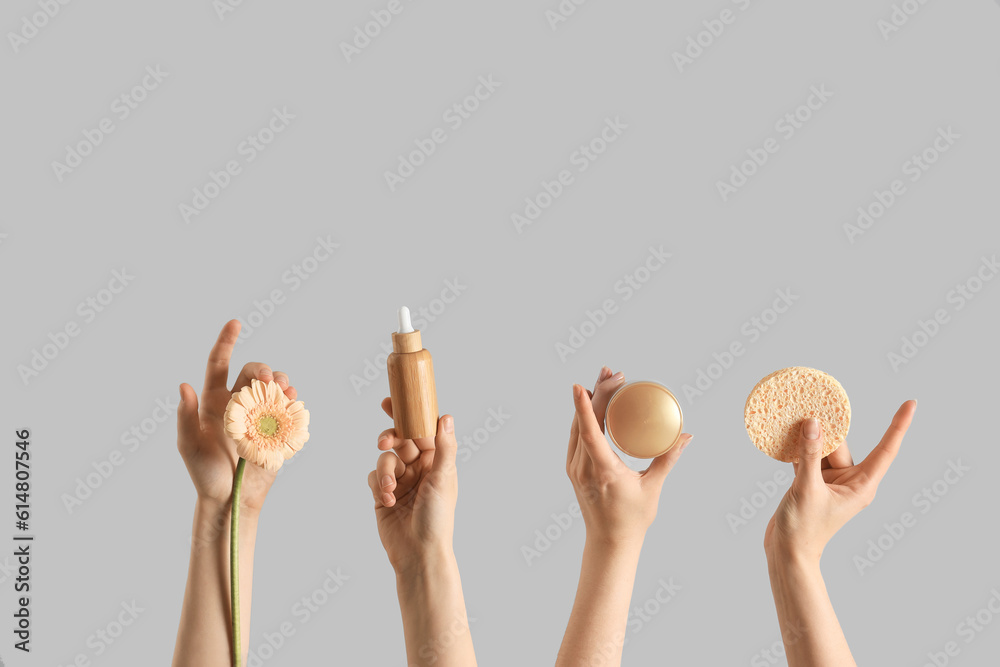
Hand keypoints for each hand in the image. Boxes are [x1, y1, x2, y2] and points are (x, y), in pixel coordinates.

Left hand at [176, 319, 299, 513]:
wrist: (231, 498)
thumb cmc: (205, 474)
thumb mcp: (188, 446)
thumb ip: (185, 416)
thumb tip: (184, 385)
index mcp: (214, 401)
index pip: (220, 364)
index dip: (226, 342)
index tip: (235, 323)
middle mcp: (238, 402)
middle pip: (253, 373)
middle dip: (264, 370)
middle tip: (269, 381)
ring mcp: (260, 415)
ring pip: (274, 386)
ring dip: (281, 382)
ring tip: (285, 390)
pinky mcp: (277, 428)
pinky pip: (289, 407)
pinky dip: (293, 400)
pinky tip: (293, 401)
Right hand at [367, 398, 458, 573]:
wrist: (418, 553)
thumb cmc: (437, 518)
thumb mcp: (443, 479)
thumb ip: (444, 447)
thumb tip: (446, 416)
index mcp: (436, 460)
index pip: (420, 430)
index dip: (407, 414)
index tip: (389, 401)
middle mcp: (418, 467)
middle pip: (399, 440)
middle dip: (390, 439)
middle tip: (385, 442)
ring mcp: (400, 480)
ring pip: (384, 459)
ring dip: (386, 471)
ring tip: (391, 489)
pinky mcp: (383, 494)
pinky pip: (374, 477)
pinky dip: (379, 486)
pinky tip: (388, 501)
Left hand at [567, 367, 693, 544]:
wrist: (609, 542)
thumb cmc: (633, 518)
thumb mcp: (653, 488)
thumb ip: (668, 458)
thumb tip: (687, 435)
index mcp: (603, 471)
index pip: (589, 432)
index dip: (584, 406)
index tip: (580, 384)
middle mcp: (583, 468)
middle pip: (584, 422)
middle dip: (597, 393)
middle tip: (614, 373)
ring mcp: (575, 468)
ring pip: (577, 427)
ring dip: (589, 402)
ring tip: (605, 379)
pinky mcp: (574, 469)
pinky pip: (576, 436)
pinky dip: (584, 417)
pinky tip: (593, 402)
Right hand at [764, 400, 916, 562]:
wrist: (787, 552)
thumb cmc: (804, 529)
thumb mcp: (807, 488)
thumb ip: (810, 454)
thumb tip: (813, 423)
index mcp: (862, 486)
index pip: (886, 450)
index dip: (898, 425)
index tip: (910, 403)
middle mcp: (850, 482)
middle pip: (843, 445)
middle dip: (827, 430)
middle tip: (810, 411)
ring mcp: (831, 482)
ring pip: (823, 449)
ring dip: (808, 439)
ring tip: (793, 422)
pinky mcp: (813, 483)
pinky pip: (809, 457)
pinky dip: (798, 449)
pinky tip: (785, 436)